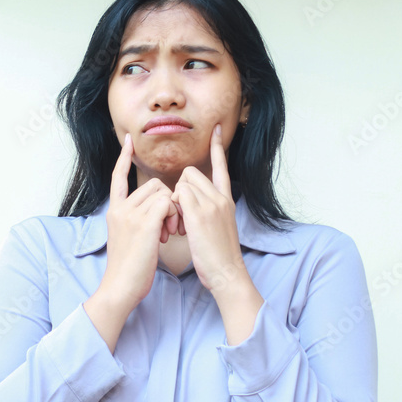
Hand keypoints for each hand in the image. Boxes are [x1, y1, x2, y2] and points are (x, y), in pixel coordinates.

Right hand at [98, 133, 180, 311]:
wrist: (121, 287)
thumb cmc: (129, 269)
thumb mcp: (127, 238)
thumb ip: (136, 221)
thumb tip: (154, 213)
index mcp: (114, 210)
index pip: (118, 176)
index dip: (124, 159)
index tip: (128, 141)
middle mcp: (120, 208)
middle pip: (153, 185)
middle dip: (167, 202)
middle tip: (168, 227)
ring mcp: (130, 214)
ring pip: (162, 192)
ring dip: (172, 210)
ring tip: (167, 234)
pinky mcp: (144, 222)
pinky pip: (167, 203)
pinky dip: (173, 216)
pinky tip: (166, 235)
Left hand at [171, 124, 249, 294]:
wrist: (227, 273)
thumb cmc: (218, 256)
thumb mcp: (219, 227)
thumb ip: (208, 210)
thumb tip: (189, 202)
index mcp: (227, 200)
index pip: (222, 167)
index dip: (218, 148)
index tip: (217, 129)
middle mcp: (222, 197)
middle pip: (192, 173)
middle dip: (180, 190)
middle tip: (182, 216)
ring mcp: (212, 204)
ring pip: (183, 183)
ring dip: (175, 202)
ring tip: (182, 226)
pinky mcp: (201, 213)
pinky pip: (179, 195)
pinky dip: (174, 208)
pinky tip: (181, 228)